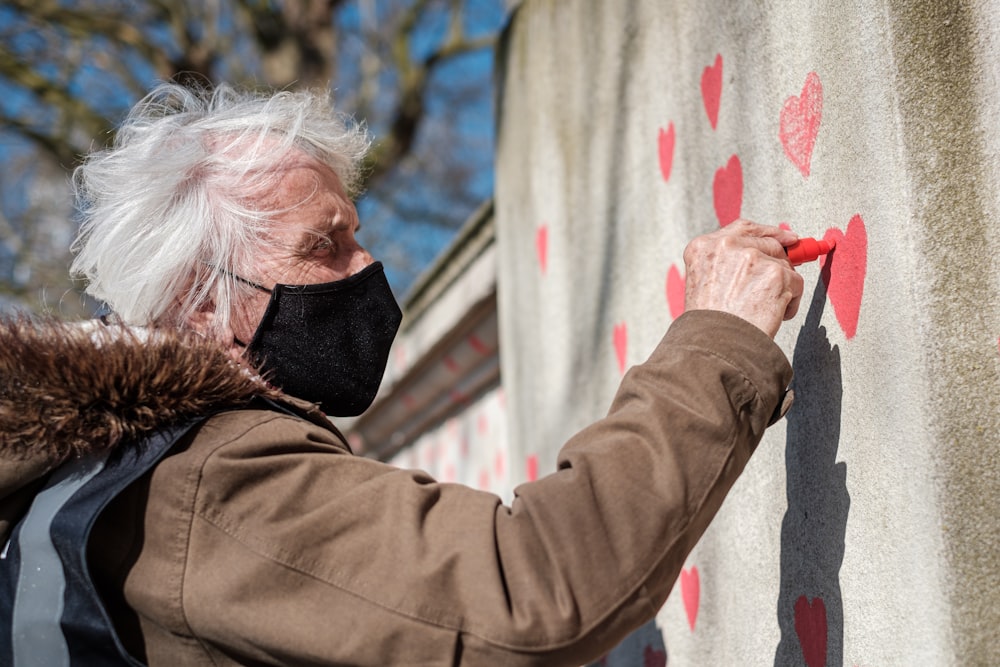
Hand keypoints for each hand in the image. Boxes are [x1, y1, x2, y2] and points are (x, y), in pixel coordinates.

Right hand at [682, 220, 803, 337]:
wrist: (714, 346)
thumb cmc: (708, 323)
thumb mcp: (704, 283)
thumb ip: (729, 263)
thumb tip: (774, 249)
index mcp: (703, 247)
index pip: (743, 228)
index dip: (767, 232)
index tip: (785, 238)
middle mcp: (726, 246)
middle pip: (769, 243)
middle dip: (779, 262)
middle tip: (779, 284)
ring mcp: (752, 257)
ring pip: (784, 265)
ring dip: (781, 287)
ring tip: (762, 310)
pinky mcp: (776, 274)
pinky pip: (796, 284)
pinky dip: (790, 303)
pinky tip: (772, 316)